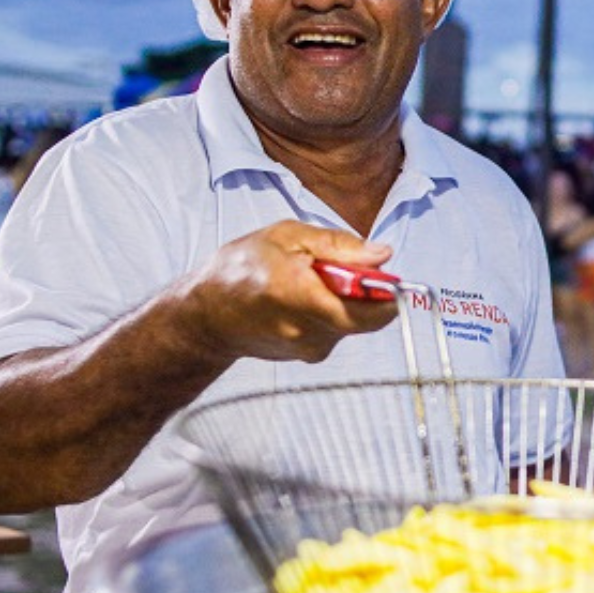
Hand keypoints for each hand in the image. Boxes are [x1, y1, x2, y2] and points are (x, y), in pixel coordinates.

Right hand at [176, 221, 397, 364]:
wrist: (206, 316)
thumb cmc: (239, 270)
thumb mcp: (287, 237)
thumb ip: (339, 245)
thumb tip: (382, 255)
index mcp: (302, 296)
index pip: (372, 310)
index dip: (387, 291)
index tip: (381, 273)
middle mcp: (309, 331)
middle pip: (367, 316)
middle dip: (364, 291)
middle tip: (338, 268)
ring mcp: (309, 349)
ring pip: (353, 321)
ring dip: (345, 300)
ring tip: (311, 282)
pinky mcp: (309, 356)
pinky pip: (338, 329)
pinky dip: (332, 311)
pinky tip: (304, 299)